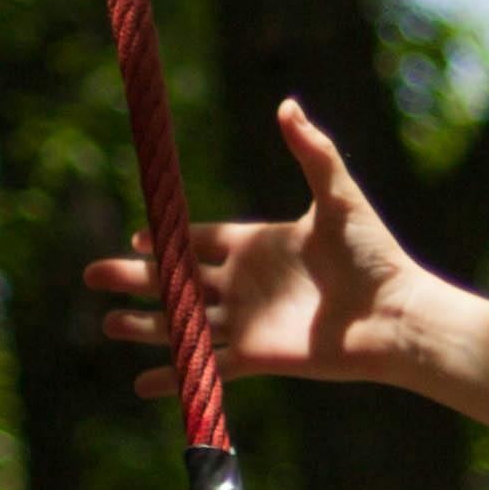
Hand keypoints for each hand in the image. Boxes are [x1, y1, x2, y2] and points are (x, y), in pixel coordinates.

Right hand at [87, 98, 447, 395]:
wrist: (397, 316)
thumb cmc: (373, 256)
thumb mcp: (338, 198)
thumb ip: (312, 152)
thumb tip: (288, 103)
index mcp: (257, 245)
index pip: (197, 241)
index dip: (165, 241)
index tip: (136, 240)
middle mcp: (245, 284)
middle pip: (176, 281)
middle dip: (133, 279)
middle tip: (91, 275)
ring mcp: (248, 321)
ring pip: (183, 324)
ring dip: (145, 326)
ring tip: (107, 324)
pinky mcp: (257, 356)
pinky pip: (207, 367)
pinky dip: (174, 377)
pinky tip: (144, 385)